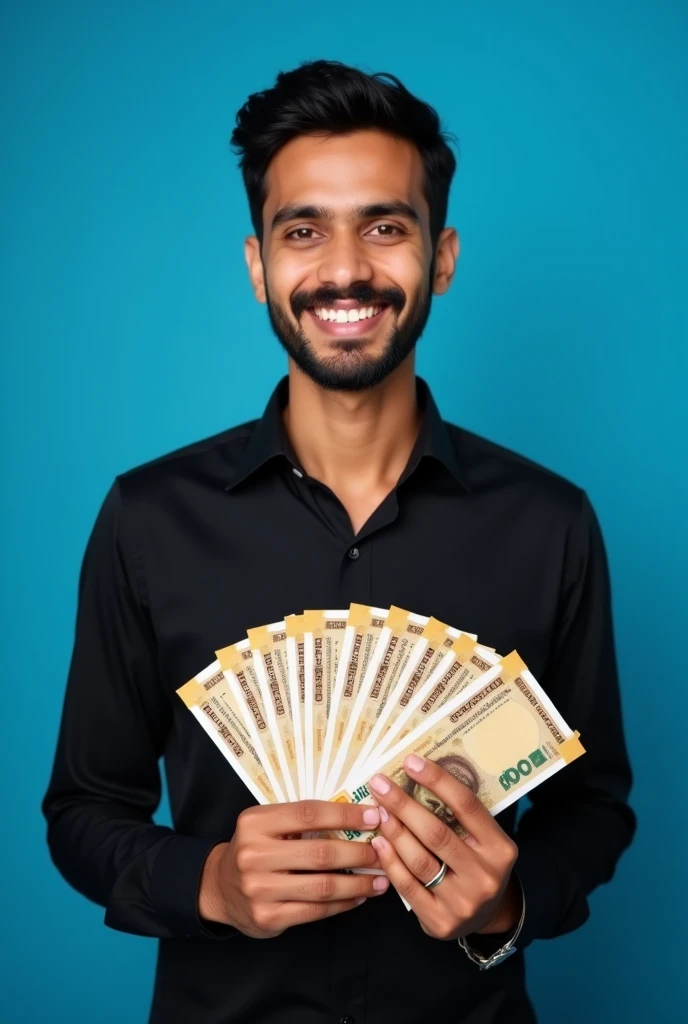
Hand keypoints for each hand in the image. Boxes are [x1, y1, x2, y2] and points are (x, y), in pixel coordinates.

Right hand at [198, 800, 388, 937]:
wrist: (219, 888)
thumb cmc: (254, 848)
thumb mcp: (266, 824)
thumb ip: (300, 820)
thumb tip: (356, 816)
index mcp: (256, 822)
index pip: (309, 813)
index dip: (345, 815)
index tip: (374, 816)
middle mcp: (254, 854)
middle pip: (320, 852)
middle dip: (359, 852)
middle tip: (383, 851)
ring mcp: (259, 889)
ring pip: (322, 886)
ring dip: (358, 883)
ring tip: (381, 879)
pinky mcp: (267, 917)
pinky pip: (315, 910)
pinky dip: (343, 904)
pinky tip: (359, 897)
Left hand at [368, 754, 519, 940]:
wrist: (489, 916)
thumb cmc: (479, 864)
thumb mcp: (483, 840)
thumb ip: (458, 816)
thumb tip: (415, 775)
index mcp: (500, 848)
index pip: (466, 806)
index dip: (437, 780)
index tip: (410, 761)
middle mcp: (484, 876)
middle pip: (436, 833)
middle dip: (403, 804)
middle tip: (379, 784)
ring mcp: (463, 902)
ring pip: (419, 860)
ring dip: (393, 831)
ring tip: (377, 810)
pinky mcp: (440, 922)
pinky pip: (407, 886)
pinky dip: (389, 861)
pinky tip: (378, 841)